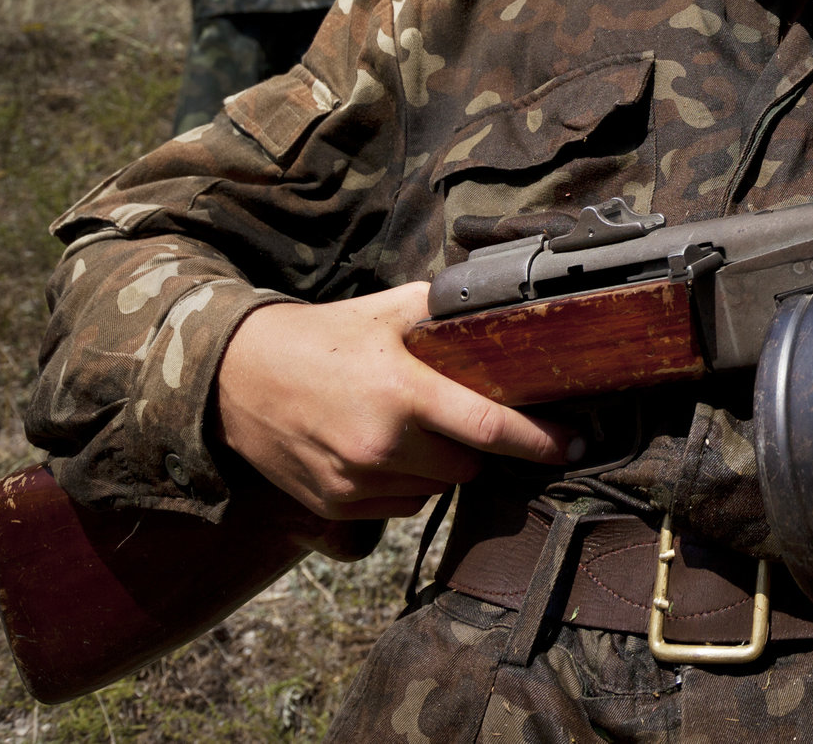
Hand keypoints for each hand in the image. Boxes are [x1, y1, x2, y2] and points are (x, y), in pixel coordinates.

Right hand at [217, 283, 577, 521]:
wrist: (234, 377)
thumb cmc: (321, 337)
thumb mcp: (386, 311)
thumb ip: (445, 311)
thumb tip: (506, 304)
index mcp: (402, 392)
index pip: (490, 428)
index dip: (540, 441)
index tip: (577, 444)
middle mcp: (381, 446)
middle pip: (469, 464)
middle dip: (477, 444)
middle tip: (458, 414)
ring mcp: (356, 482)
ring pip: (437, 488)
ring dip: (442, 466)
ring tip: (413, 429)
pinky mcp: (337, 507)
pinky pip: (401, 507)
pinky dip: (407, 485)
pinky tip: (385, 451)